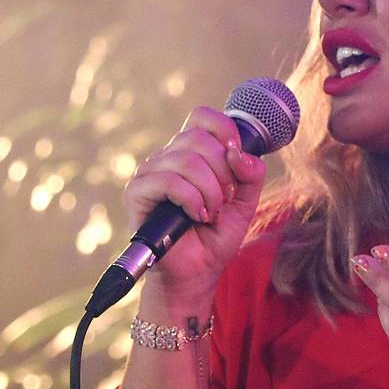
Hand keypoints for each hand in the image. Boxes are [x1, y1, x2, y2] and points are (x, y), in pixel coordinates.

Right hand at [120, 106, 267, 298]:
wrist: (198, 271)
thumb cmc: (216, 236)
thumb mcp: (245, 202)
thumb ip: (250, 174)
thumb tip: (239, 153)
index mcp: (191, 152)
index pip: (203, 117)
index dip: (225, 130)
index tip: (236, 158)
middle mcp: (168, 157)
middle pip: (199, 137)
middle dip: (223, 172)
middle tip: (225, 199)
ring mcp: (150, 173)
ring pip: (186, 160)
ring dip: (210, 191)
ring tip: (211, 214)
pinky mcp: (137, 193)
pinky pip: (168, 180)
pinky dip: (192, 199)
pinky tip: (197, 216)